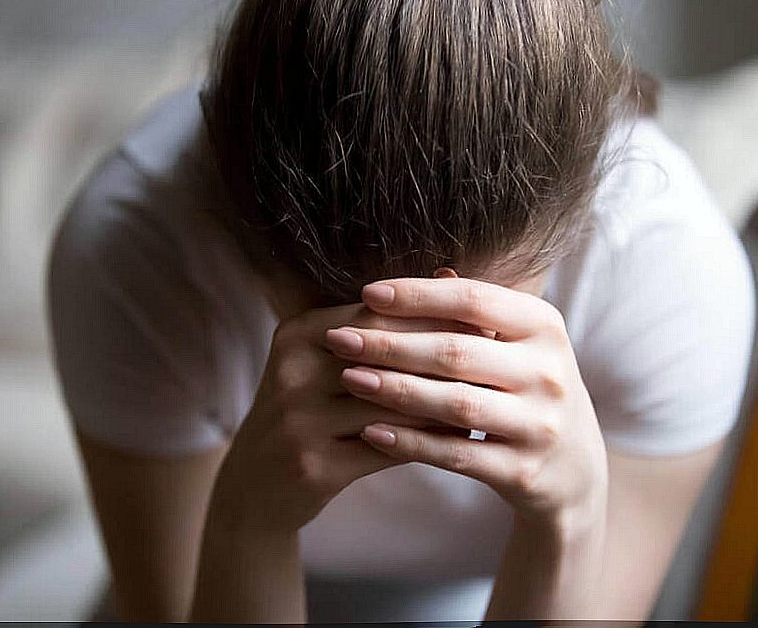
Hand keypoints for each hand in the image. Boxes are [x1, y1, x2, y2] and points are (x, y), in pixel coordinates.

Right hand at [211, 301, 477, 532]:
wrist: (257, 484)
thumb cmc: (311, 408)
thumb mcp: (330, 357)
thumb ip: (384, 322)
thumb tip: (451, 273)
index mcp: (298, 334)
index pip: (380, 314)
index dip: (436, 317)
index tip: (487, 320)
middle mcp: (292, 371)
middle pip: (387, 356)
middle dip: (447, 358)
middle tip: (500, 358)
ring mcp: (299, 421)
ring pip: (395, 404)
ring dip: (448, 402)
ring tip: (493, 396)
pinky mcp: (314, 466)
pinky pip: (390, 448)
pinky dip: (432, 441)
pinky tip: (464, 437)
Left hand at [324, 277, 608, 526]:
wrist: (574, 467)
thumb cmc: (528, 388)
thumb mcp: (519, 343)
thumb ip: (479, 311)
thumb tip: (434, 269)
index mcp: (544, 327)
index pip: (474, 299)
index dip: (417, 295)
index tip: (367, 293)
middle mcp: (548, 373)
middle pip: (457, 351)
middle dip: (391, 344)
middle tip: (340, 340)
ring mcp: (539, 425)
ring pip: (455, 404)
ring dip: (395, 390)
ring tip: (349, 378)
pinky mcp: (523, 472)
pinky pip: (456, 455)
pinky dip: (411, 442)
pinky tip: (372, 430)